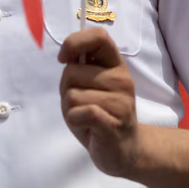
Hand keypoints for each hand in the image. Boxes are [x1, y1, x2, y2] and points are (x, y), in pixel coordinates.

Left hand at [58, 28, 140, 177]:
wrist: (125, 151)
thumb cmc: (101, 115)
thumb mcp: (91, 86)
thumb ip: (81, 68)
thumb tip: (65, 55)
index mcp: (115, 65)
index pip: (99, 37)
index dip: (74, 42)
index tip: (63, 58)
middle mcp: (121, 79)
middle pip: (72, 71)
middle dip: (66, 89)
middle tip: (81, 104)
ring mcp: (120, 101)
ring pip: (72, 95)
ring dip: (70, 109)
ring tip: (86, 118)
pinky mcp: (113, 122)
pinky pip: (80, 112)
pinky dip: (74, 121)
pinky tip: (86, 127)